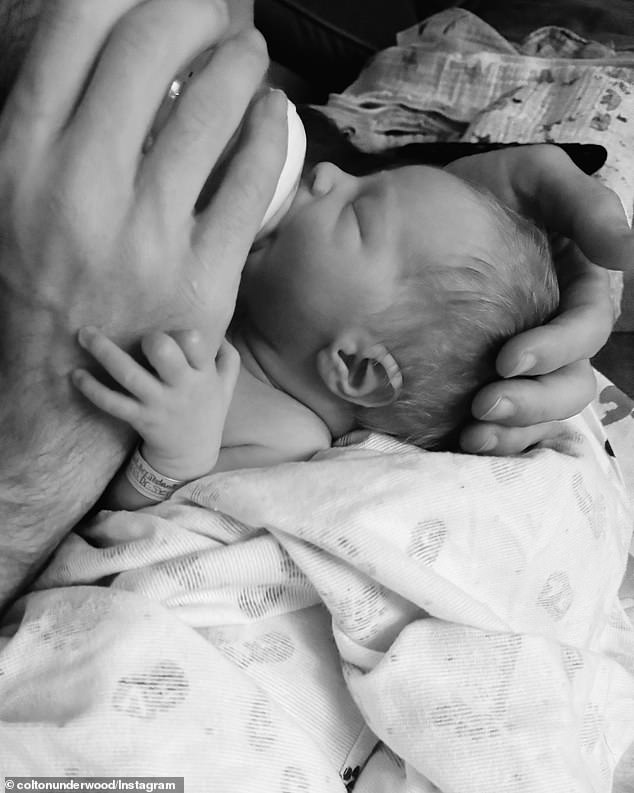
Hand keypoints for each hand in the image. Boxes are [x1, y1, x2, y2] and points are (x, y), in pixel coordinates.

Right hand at [0, 0, 284, 607]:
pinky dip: (269, 135)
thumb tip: (102, 55)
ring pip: (209, 110)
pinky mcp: (202, 277)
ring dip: (240, 64)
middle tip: (213, 14)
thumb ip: (49, 129)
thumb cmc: (42, 287)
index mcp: (20, 159)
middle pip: (148, 50)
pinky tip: (274, 115)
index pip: (75, 30)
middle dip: (192, 11)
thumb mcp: (13, 199)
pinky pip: (250, 183)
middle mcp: (79, 188)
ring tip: (249, 56)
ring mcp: (146, 235)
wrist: (66, 393)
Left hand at [73, 327, 239, 479]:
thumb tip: (220, 331)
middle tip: (140, 336)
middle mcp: (181, 387)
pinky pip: (112, 403)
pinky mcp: (139, 418)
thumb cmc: (207, 411)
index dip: (183, 334)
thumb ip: (228, 357)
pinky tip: (76, 375)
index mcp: (203, 374)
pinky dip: (92, 389)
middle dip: (150, 339)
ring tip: (84, 335)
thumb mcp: (226, 386)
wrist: (191, 455)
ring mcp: (158, 404)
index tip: (171, 333)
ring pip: (129, 375)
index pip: (196, 344)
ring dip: (104, 352)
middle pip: (164, 354)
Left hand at [446, 144, 632, 453]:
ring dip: (513, 431)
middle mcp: (557, 335)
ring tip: (471, 437)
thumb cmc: (485, 191)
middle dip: (533, 402)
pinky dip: (491, 438)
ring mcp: (525, 362)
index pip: (584, 333)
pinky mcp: (486, 378)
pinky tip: (459, 443)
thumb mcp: (535, 177)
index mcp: (577, 293)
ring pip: (540, 413)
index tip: (507, 360)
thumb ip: (584, 205)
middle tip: (484, 407)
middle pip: (568, 385)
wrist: (419, 211)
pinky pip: (505, 423)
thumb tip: (627, 253)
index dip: (556, 351)